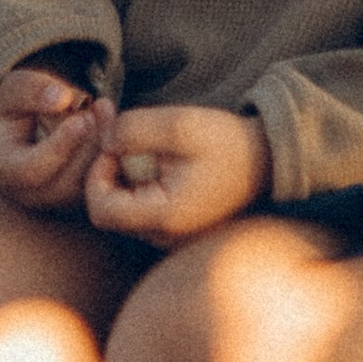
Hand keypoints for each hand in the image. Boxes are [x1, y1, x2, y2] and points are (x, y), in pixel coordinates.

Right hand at [0, 60, 113, 212]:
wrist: (32, 124)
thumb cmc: (21, 106)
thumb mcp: (15, 90)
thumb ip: (32, 91)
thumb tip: (62, 100)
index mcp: (7, 171)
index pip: (32, 170)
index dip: (59, 146)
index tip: (80, 119)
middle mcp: (32, 194)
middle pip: (66, 181)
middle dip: (87, 143)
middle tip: (99, 106)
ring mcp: (60, 200)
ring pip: (89, 184)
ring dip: (102, 146)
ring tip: (103, 109)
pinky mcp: (83, 196)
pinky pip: (103, 181)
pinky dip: (111, 153)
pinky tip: (112, 122)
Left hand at [84, 105, 270, 243]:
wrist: (266, 160)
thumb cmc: (227, 143)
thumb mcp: (179, 125)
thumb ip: (134, 130)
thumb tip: (102, 140)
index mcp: (164, 217)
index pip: (101, 210)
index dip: (96, 175)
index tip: (113, 146)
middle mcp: (164, 236)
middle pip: (108, 209)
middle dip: (106, 168)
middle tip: (116, 130)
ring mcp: (169, 234)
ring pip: (122, 207)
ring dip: (120, 172)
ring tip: (134, 137)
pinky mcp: (173, 225)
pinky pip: (140, 206)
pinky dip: (135, 179)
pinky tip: (148, 154)